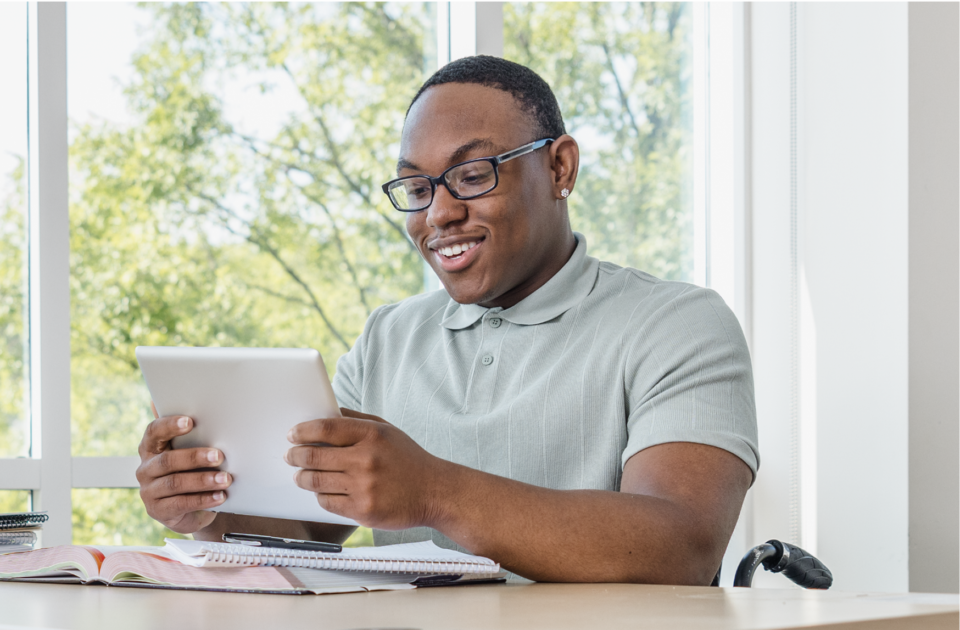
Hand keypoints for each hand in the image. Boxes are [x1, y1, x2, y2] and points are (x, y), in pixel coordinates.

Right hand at [136, 402, 232, 533]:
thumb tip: (183, 399)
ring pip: (175, 483)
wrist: (193, 508)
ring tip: (226, 479)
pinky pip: (181, 504)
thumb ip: (189, 431)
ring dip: (203, 480)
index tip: (190, 421)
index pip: (154, 431)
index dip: (170, 425)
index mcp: (151, 447)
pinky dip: (203, 499)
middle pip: (167, 460)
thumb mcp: (190, 450)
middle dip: (195, 457)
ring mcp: (149, 491)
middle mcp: (145, 468)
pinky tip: (220, 496)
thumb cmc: (193, 471)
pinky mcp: (158, 511)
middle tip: (220, 456)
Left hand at [284, 408, 447, 529]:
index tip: (293, 434)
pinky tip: (321, 491)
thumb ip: (356, 420)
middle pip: (314, 455)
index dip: (303, 430)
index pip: (326, 427)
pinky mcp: (363, 510)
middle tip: (290, 455)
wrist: (435, 492)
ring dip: (301, 477)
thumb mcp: (387, 430)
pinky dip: (319, 496)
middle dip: (295, 455)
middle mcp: (367, 459)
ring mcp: (364, 486)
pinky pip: (327, 502)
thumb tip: (325, 414)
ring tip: (299, 475)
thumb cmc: (408, 460)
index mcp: (373, 434)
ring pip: (315, 481)